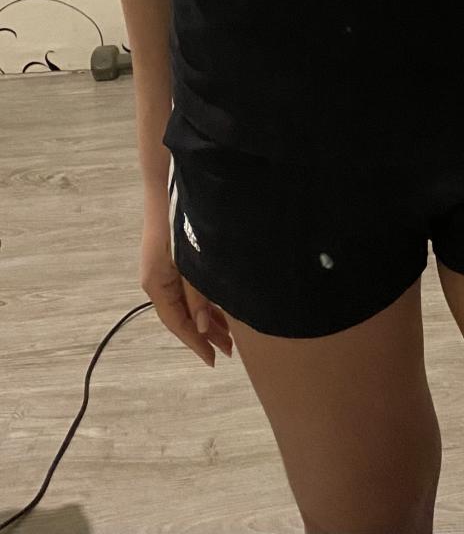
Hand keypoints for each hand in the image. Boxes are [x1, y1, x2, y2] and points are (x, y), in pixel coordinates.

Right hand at [140, 202, 232, 366]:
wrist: (170, 179)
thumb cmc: (179, 219)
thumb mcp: (190, 260)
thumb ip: (196, 294)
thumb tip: (202, 328)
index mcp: (156, 283)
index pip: (176, 322)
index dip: (196, 343)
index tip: (214, 360)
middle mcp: (157, 278)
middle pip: (182, 314)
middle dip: (205, 334)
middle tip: (230, 351)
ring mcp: (165, 267)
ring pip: (187, 301)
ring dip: (207, 318)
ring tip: (230, 335)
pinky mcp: (174, 255)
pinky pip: (188, 287)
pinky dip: (205, 299)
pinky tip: (221, 305)